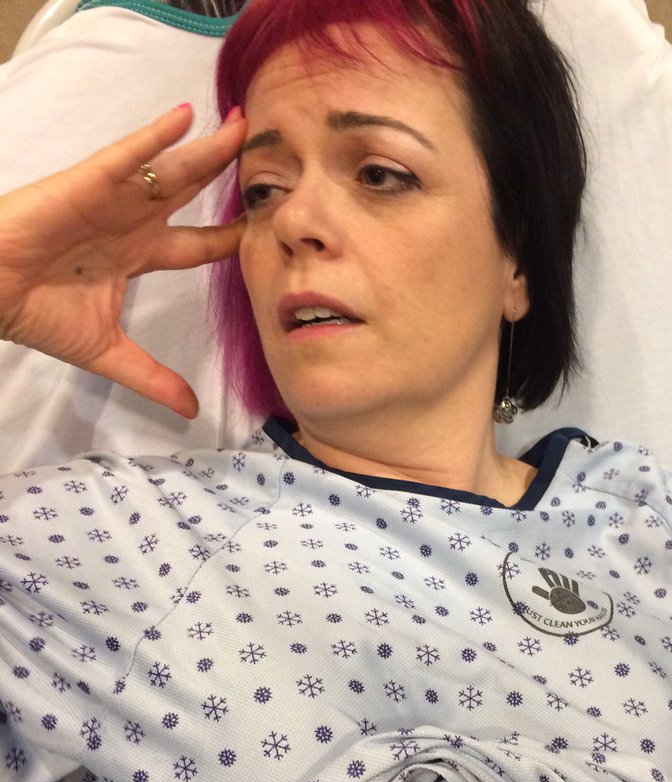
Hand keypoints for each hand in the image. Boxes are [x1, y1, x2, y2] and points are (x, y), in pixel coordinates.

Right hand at [0, 104, 245, 416]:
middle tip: (269, 153)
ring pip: (171, 168)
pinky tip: (186, 117)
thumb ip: (154, 378)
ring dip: (208, 146)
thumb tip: (192, 413)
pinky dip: (155, 136)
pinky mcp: (89, 183)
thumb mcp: (109, 353)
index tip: (270, 228)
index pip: (201, 244)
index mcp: (140, 255)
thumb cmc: (39, 314)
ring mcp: (114, 199)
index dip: (234, 236)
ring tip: (243, 123)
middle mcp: (133, 221)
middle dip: (229, 172)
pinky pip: (128, 154)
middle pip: (194, 193)